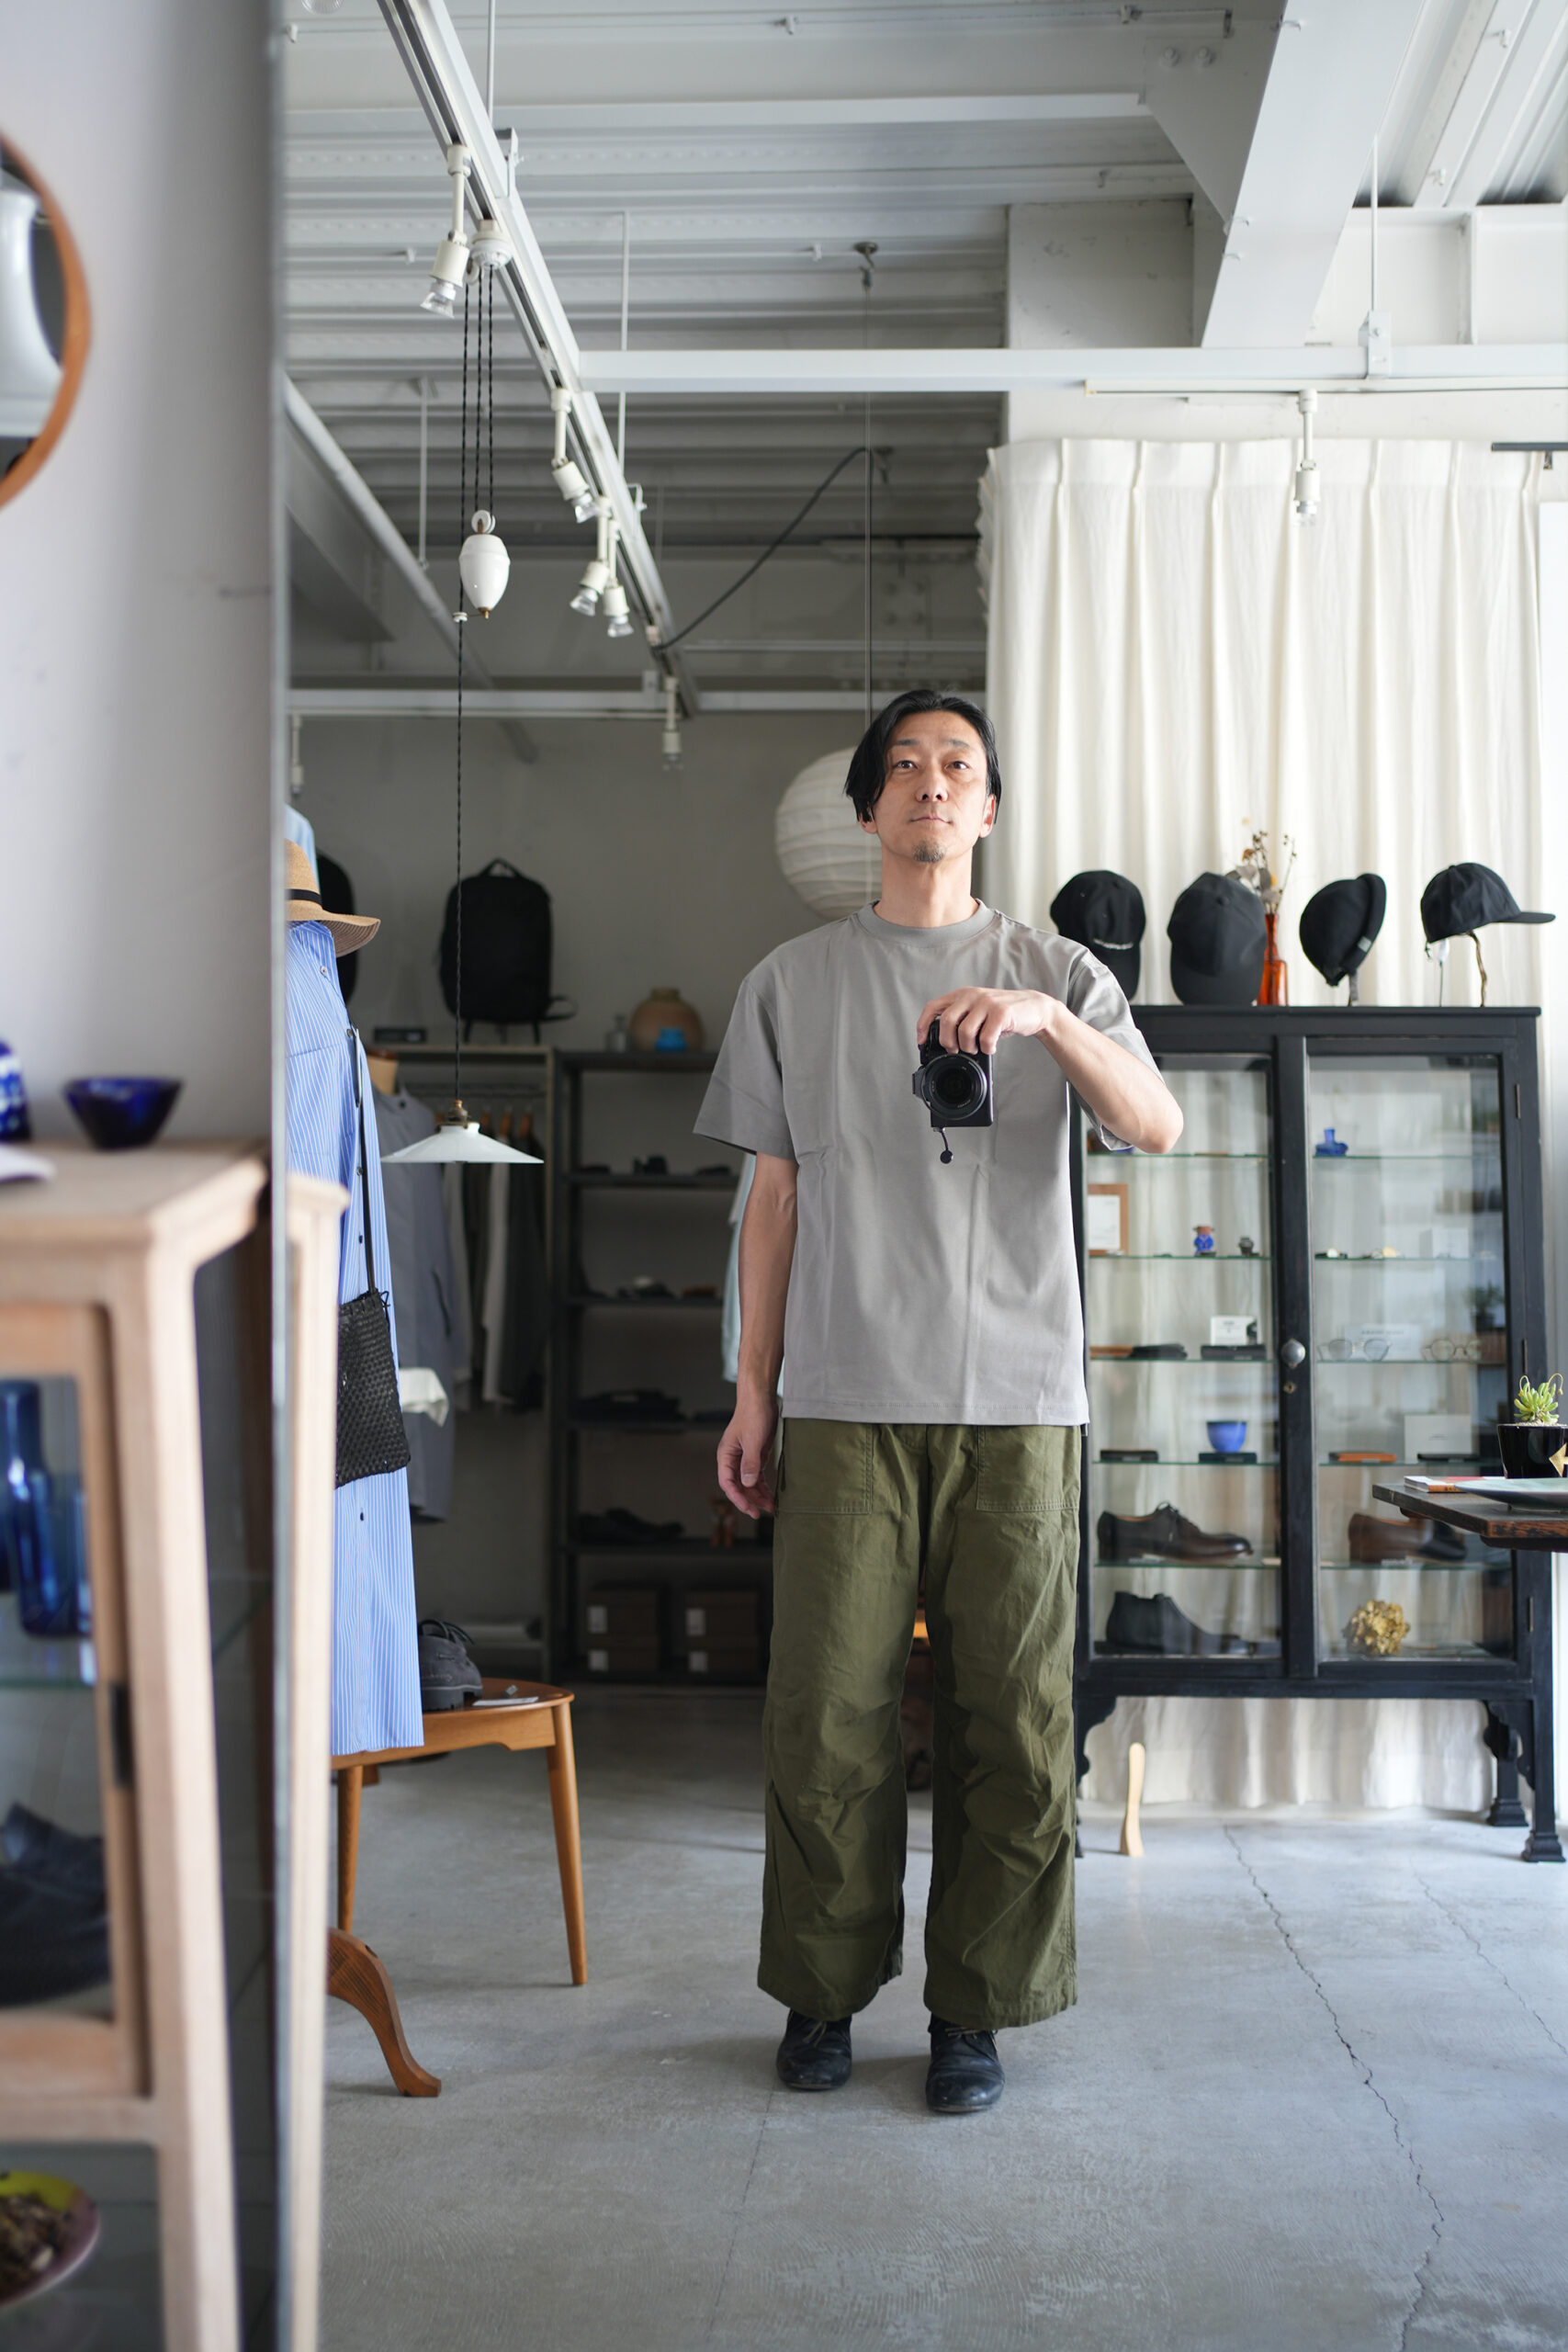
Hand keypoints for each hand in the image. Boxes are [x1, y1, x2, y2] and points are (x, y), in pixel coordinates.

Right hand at [717, 1391, 778, 1518]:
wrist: (760, 1398)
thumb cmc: (753, 1415)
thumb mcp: (753, 1440)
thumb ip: (750, 1463)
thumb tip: (747, 1484)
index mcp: (726, 1455)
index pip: (727, 1482)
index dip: (736, 1498)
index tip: (748, 1509)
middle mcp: (732, 1459)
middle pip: (738, 1486)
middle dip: (748, 1500)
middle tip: (759, 1514)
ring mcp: (744, 1458)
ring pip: (748, 1483)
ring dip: (758, 1495)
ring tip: (770, 1507)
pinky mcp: (755, 1456)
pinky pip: (757, 1476)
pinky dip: (763, 1486)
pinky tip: (770, 1495)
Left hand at [915, 988, 1056, 1055]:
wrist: (1035, 1008)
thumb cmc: (1003, 1015)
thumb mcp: (979, 1012)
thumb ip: (962, 1020)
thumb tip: (944, 1044)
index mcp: (963, 995)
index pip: (933, 1007)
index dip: (923, 1025)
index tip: (921, 1042)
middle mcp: (972, 995)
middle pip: (947, 1021)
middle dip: (948, 1042)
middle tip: (956, 1050)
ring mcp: (987, 1002)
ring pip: (965, 1031)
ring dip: (969, 1047)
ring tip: (977, 1048)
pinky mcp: (1001, 1012)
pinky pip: (985, 1038)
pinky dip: (987, 1049)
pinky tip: (991, 1048)